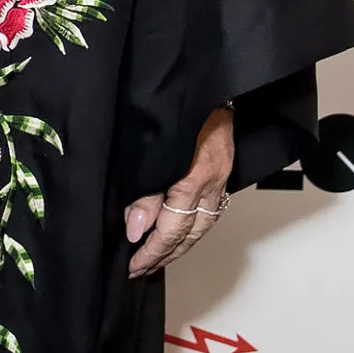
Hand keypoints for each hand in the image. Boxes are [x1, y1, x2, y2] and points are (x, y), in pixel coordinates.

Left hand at [125, 106, 233, 277]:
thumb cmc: (181, 107)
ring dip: (177, 247)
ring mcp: (220, 181)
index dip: (150, 248)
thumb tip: (135, 227)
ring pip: (200, 226)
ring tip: (155, 260)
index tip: (131, 264)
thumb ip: (146, 188)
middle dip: (163, 255)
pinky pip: (207, 213)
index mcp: (194, 177)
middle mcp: (211, 185)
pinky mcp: (222, 174)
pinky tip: (177, 234)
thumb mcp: (156, 144)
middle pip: (188, 233)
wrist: (214, 82)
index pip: (171, 227)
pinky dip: (190, 229)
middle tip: (139, 270)